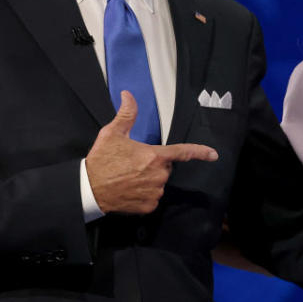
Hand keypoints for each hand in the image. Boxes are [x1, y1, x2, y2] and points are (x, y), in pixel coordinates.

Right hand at [85, 91, 217, 213]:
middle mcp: (158, 175)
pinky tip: (129, 189)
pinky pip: (152, 198)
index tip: (213, 154)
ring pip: (159, 183)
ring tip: (128, 177)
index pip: (182, 152)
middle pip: (164, 167)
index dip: (200, 152)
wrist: (89, 189)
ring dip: (149, 180)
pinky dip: (144, 194)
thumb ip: (126, 114)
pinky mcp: (148, 206)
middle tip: (133, 163)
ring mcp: (154, 192)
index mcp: (154, 156)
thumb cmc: (102, 160)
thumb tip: (128, 95)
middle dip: (154, 164)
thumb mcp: (112, 133)